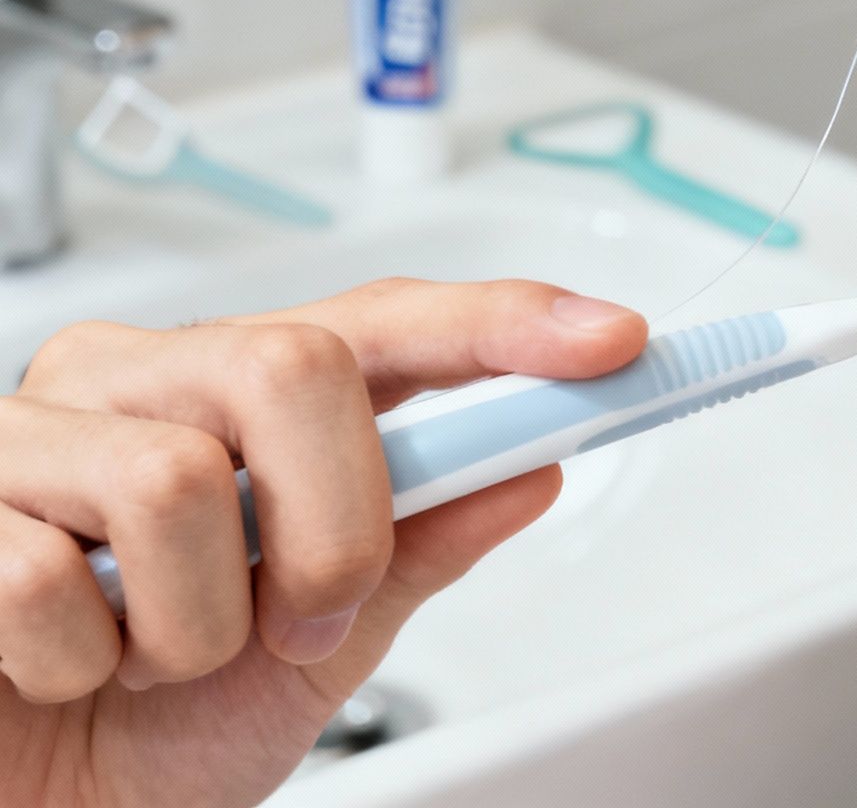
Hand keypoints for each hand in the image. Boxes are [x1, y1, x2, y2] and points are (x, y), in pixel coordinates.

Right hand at [0, 279, 646, 807]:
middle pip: (297, 366)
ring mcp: (36, 433)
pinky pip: (45, 576)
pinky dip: (83, 665)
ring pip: (179, 479)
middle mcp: (143, 384)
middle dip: (338, 525)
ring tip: (157, 657)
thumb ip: (421, 547)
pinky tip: (65, 671)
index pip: (387, 323)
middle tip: (303, 618)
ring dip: (198, 625)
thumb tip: (535, 467)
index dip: (502, 324)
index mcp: (242, 397)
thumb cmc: (160, 723)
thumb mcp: (328, 643)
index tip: (611, 341)